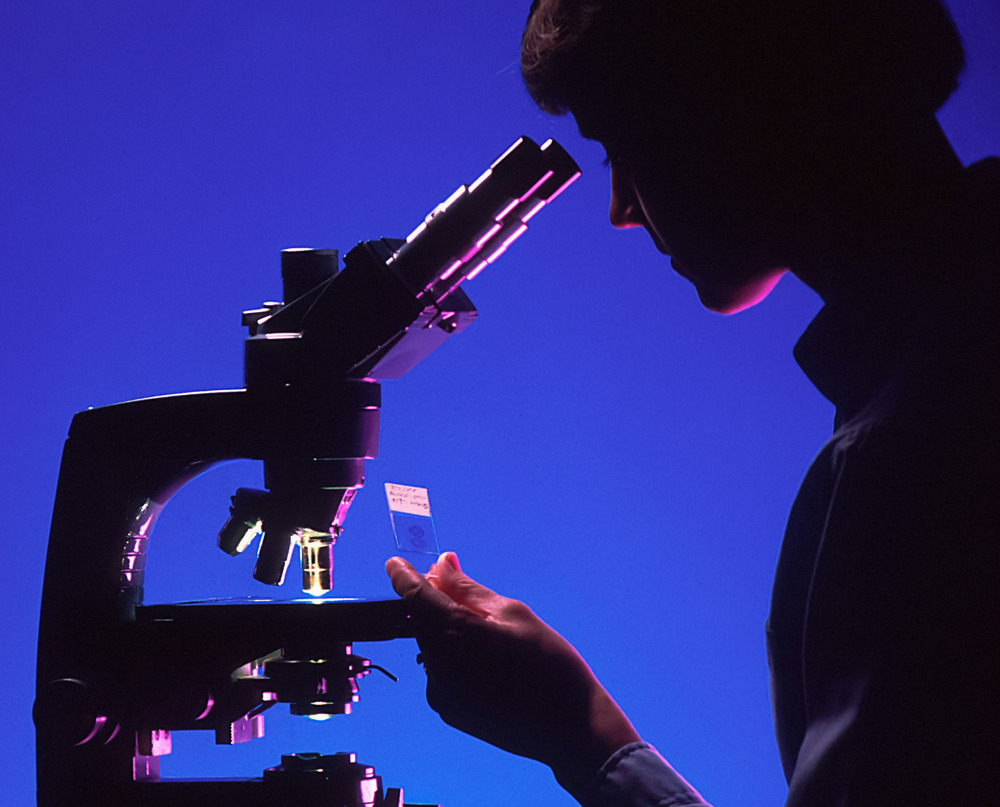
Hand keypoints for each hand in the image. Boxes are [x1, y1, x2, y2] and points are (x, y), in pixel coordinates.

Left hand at [385, 552, 640, 797]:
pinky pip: (442, 672)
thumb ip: (468, 589)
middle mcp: (438, 664)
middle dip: (434, 601)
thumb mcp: (512, 613)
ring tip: (489, 634)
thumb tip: (441, 565)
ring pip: (433, 646)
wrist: (569, 727)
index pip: (413, 595)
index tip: (395, 563)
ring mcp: (441, 692)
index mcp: (454, 633)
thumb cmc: (549, 663)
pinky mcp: (448, 711)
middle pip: (422, 620)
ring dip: (447, 631)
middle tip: (457, 586)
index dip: (402, 575)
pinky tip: (489, 662)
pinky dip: (455, 657)